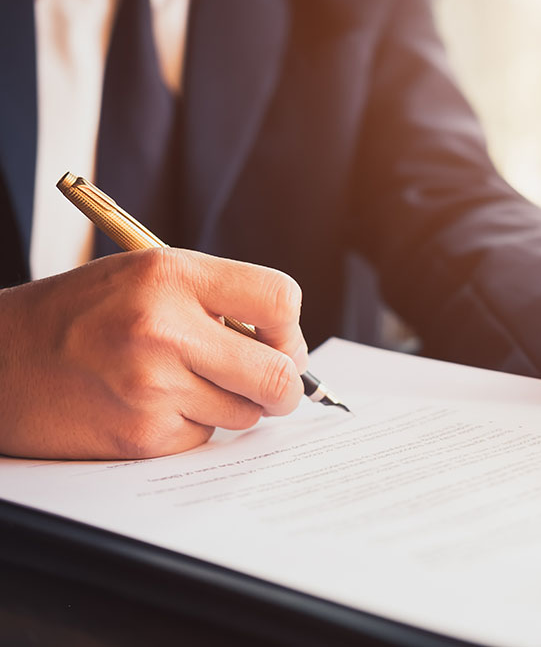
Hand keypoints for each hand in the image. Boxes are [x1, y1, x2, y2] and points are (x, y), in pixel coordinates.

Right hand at [0, 249, 308, 459]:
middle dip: (283, 385)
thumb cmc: (78, 316)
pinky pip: (205, 438)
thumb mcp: (144, 277)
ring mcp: (151, 386)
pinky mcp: (140, 435)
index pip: (279, 300)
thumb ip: (215, 300)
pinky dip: (191, 427)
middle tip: (269, 385)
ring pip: (246, 413)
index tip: (279, 342)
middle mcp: (162, 327)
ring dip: (231, 406)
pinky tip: (151, 407)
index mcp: (169, 274)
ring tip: (184, 385)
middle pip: (278, 373)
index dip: (289, 329)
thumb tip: (286, 346)